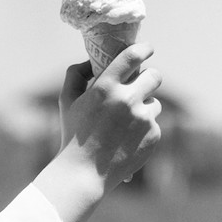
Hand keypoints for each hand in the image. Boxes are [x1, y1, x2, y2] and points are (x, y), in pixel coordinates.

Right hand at [58, 43, 161, 192]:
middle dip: (149, 77)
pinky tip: (128, 139)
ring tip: (126, 121)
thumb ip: (75, 73)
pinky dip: (144, 128)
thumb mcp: (66, 101)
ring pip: (155, 102)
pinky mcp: (154, 136)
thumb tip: (91, 60)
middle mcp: (127, 100)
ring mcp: (143, 119)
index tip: (147, 48)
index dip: (144, 48)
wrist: (84, 173)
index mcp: (105, 88)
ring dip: (145, 106)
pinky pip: (155, 123)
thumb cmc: (73, 135)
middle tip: (141, 84)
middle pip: (155, 76)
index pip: (133, 56)